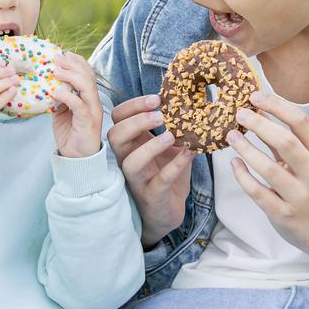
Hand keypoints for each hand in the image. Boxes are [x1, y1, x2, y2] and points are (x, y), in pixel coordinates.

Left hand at [48, 53, 102, 158]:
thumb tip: (46, 83)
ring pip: (86, 86)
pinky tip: (56, 92)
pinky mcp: (87, 122)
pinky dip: (68, 96)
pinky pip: (79, 105)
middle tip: (56, 57)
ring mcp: (92, 111)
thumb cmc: (70, 133)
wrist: (77, 158)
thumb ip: (59, 97)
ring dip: (70, 75)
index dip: (76, 61)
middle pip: (88, 75)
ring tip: (55, 70)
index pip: (87, 72)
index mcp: (88, 97)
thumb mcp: (61, 111)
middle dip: (72, 63)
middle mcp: (93, 101)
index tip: (63, 53)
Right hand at [107, 94, 194, 246]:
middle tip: (160, 114)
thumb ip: (175, 126)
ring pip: (131, 162)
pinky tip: (189, 153)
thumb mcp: (170, 146)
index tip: (157, 98)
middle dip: (136, 122)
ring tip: (171, 135)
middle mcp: (128, 159)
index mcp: (131, 143)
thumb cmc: (166, 173)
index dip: (132, 106)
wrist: (167, 210)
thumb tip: (193, 102)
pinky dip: (175, 165)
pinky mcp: (152, 196)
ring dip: (150, 146)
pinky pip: (160, 180)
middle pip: (115, 136)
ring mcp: (138, 179)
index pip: (118, 118)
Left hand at [225, 91, 308, 261]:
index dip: (277, 106)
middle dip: (260, 124)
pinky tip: (234, 164)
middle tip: (239, 113)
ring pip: (269, 168)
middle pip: (285, 142)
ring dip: (247, 149)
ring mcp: (299, 195)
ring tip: (231, 135)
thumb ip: (286, 141)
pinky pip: (258, 193)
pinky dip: (243, 177)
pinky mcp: (283, 214)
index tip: (256, 95)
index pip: (301, 123)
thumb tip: (259, 111)